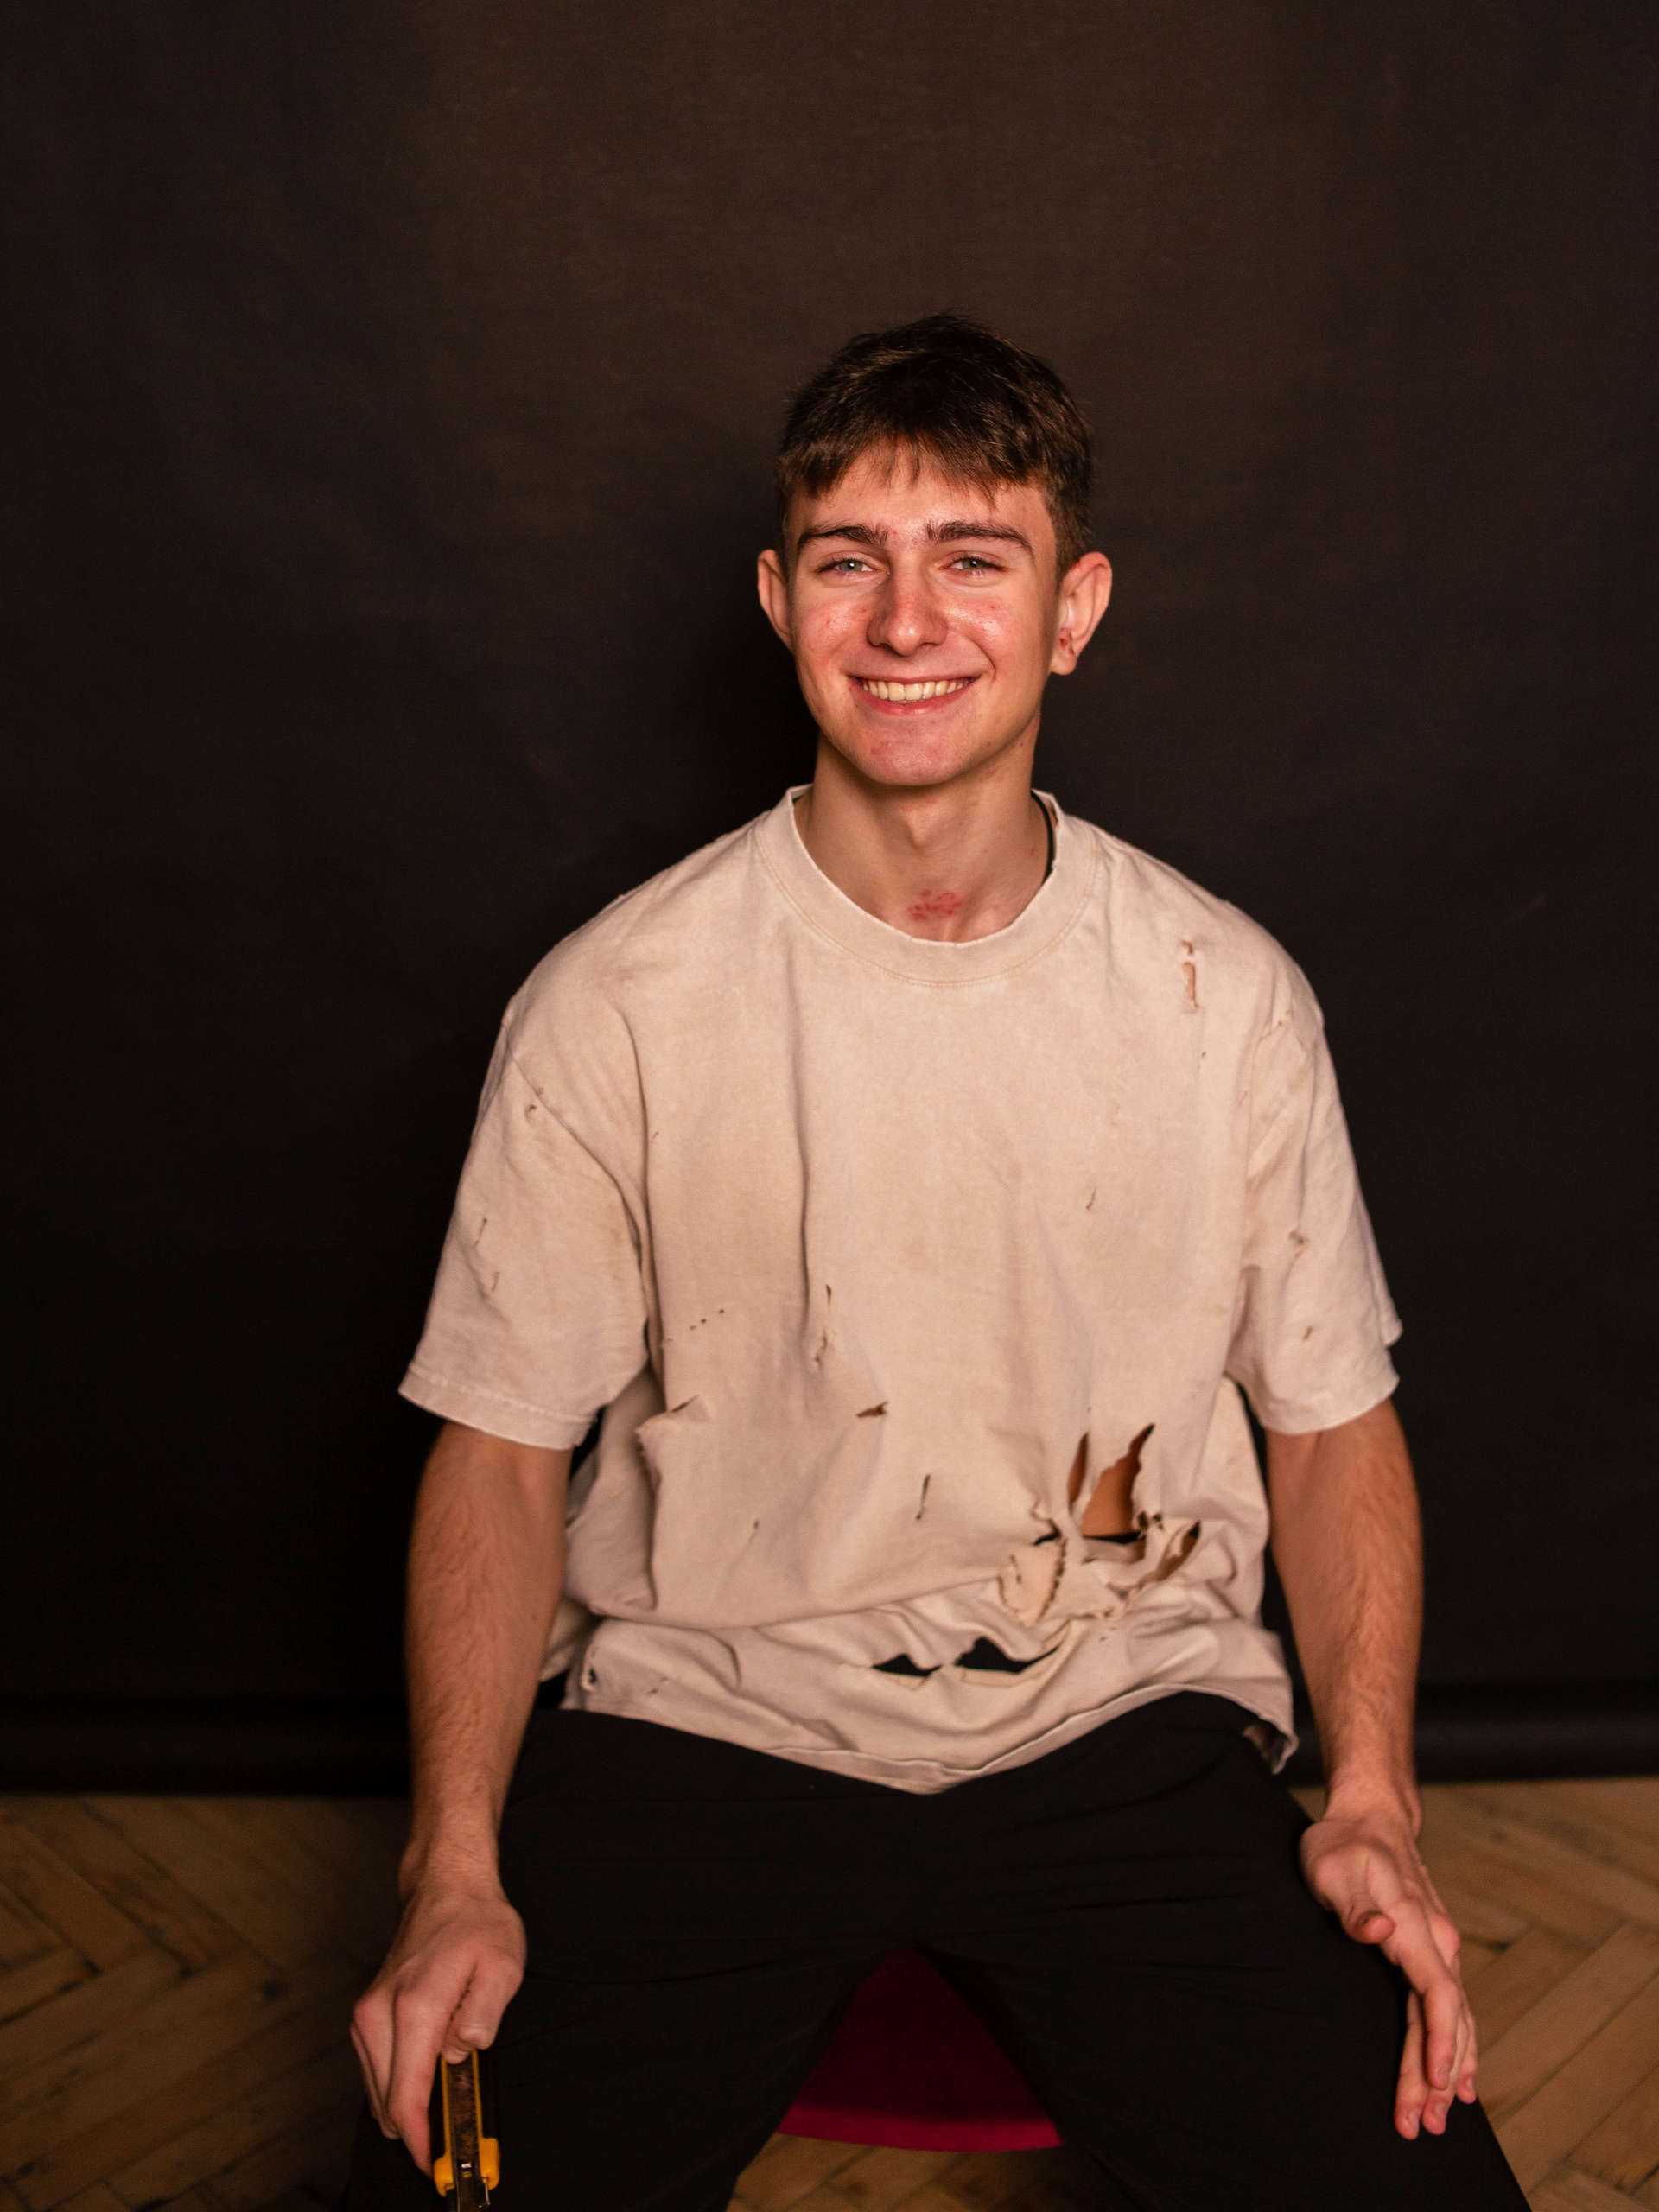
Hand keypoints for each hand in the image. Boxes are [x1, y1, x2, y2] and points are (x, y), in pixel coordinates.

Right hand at [351, 1873, 525, 2173]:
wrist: (446, 1885)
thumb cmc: (477, 1923)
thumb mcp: (503, 1966)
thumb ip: (483, 2017)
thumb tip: (459, 2054)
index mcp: (415, 2008)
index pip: (406, 2097)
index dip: (421, 2141)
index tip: (435, 2164)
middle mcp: (379, 2014)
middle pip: (386, 2102)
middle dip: (417, 2129)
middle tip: (452, 2136)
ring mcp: (367, 2014)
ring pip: (376, 2090)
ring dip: (406, 2106)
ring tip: (446, 2102)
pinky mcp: (365, 2014)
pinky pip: (375, 2069)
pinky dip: (396, 2084)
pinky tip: (424, 2079)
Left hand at [1300, 1798, 1477, 2139]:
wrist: (1371, 1816)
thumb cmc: (1343, 1843)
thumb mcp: (1331, 1866)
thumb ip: (1355, 1906)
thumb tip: (1380, 1931)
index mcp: (1414, 1924)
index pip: (1437, 1992)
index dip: (1440, 2040)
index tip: (1439, 2082)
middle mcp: (1436, 1940)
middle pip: (1446, 2019)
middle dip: (1437, 2076)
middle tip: (1421, 2125)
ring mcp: (1439, 1947)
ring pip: (1452, 2019)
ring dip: (1449, 2070)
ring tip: (1437, 2118)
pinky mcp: (1431, 1952)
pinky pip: (1449, 2008)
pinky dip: (1456, 2046)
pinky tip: (1459, 2080)